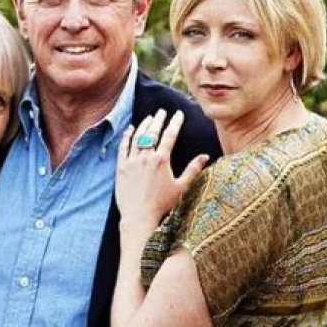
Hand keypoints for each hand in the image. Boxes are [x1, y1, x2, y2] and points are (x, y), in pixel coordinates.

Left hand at [116, 109, 208, 226]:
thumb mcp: (181, 187)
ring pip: (138, 137)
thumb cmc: (162, 204)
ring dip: (144, 125)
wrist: (139, 215)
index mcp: (161, 160)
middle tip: (162, 111)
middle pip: (153, 132)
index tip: (178, 114)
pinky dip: (127, 136)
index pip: (170, 135)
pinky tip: (130, 129)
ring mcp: (132, 161)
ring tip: (149, 118)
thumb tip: (205, 156)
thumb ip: (193, 169)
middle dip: (159, 120)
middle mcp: (146, 157)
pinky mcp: (121, 167)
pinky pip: (123, 147)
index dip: (174, 123)